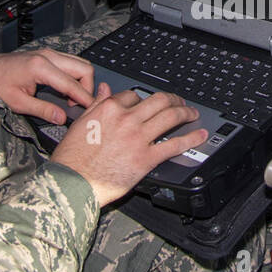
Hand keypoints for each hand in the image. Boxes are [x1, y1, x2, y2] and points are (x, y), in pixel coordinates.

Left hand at [0, 48, 93, 122]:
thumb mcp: (18, 102)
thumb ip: (43, 110)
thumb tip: (61, 118)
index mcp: (40, 67)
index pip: (72, 84)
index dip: (84, 98)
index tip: (91, 109)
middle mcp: (48, 56)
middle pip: (83, 68)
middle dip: (87, 88)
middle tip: (81, 105)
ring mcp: (49, 53)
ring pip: (80, 63)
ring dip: (82, 81)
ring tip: (72, 99)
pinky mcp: (47, 54)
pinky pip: (71, 62)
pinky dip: (75, 75)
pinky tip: (66, 90)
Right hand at [50, 84, 207, 206]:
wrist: (73, 183)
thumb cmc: (72, 158)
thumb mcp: (80, 123)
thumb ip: (96, 104)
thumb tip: (105, 89)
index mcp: (109, 109)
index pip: (133, 94)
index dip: (143, 98)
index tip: (149, 103)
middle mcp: (126, 120)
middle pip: (159, 101)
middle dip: (173, 99)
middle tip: (180, 102)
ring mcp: (138, 138)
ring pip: (170, 117)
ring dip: (186, 112)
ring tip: (193, 113)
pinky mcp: (147, 158)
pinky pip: (174, 145)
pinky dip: (191, 138)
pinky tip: (199, 135)